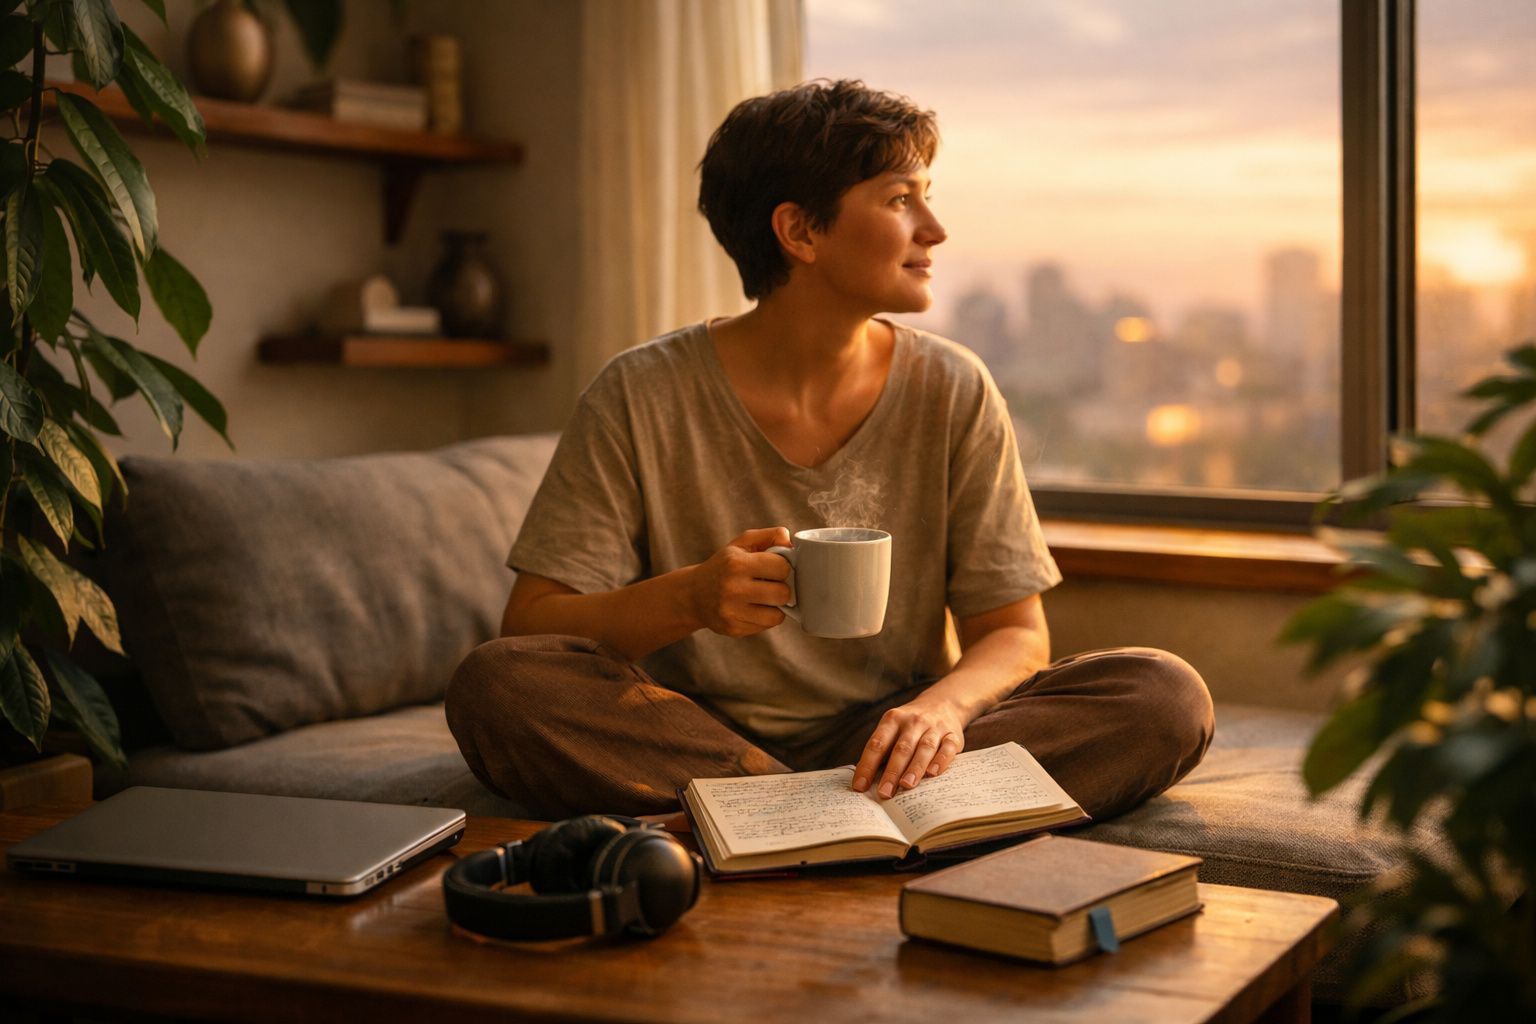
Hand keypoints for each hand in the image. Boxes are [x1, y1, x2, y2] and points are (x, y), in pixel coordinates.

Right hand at [687, 527, 793, 637]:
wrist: (693, 594)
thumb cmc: (724, 566)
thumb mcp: (742, 543)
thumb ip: (770, 536)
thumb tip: (791, 543)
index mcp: (736, 563)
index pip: (781, 567)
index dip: (783, 567)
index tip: (774, 568)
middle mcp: (732, 588)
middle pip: (782, 593)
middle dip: (782, 588)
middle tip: (771, 584)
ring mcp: (732, 612)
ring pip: (777, 615)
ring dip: (776, 606)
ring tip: (764, 598)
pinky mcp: (733, 629)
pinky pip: (766, 626)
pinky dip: (765, 618)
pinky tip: (754, 609)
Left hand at [852, 699, 966, 798]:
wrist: (942, 703)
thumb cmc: (909, 726)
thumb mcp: (892, 729)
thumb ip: (881, 751)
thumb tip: (864, 782)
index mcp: (892, 720)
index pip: (877, 744)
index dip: (867, 765)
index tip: (860, 786)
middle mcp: (913, 721)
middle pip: (901, 748)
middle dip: (892, 771)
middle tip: (884, 792)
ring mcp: (934, 727)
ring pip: (924, 748)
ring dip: (915, 768)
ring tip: (906, 786)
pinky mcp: (953, 735)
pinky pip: (948, 747)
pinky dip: (941, 761)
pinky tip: (933, 774)